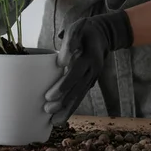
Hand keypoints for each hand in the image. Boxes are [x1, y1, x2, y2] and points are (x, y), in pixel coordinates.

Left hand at [44, 10, 133, 125]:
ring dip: (67, 110)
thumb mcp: (78, 29)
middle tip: (46, 110)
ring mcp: (92, 78)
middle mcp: (93, 70)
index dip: (63, 86)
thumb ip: (70, 42)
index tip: (49, 96)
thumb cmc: (85, 30)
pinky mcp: (89, 82)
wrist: (103, 35)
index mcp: (90, 57)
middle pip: (77, 89)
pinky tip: (61, 118)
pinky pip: (80, 97)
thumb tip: (61, 62)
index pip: (75, 74)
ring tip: (54, 122)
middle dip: (62, 102)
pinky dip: (71, 108)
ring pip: (80, 97)